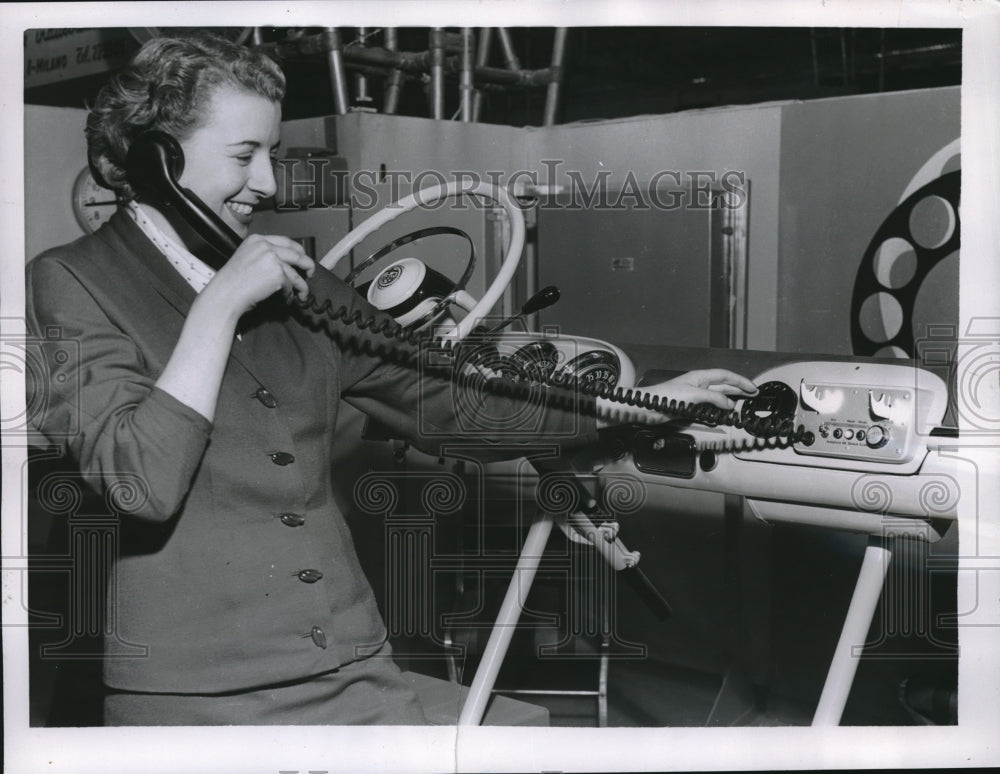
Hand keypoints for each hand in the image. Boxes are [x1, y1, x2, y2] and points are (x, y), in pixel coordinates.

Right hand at [200, 234, 315, 319]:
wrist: (225, 295)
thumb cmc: (233, 283)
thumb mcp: (247, 258)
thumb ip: (265, 255)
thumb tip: (288, 264)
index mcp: (257, 239)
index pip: (286, 241)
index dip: (298, 251)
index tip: (303, 259)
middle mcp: (265, 245)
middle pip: (297, 253)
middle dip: (307, 265)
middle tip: (310, 275)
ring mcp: (272, 258)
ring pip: (297, 272)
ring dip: (302, 286)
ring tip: (302, 296)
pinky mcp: (277, 274)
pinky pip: (291, 286)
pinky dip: (290, 295)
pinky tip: (286, 300)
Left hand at [655, 368, 758, 410]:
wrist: (649, 407)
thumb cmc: (665, 395)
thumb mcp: (694, 394)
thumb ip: (714, 398)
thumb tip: (729, 403)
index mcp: (700, 377)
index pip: (726, 376)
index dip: (740, 381)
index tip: (752, 387)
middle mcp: (699, 385)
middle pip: (724, 385)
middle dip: (739, 389)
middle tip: (753, 394)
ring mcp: (696, 396)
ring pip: (719, 397)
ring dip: (731, 400)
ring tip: (744, 402)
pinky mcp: (692, 407)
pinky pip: (711, 407)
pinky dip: (720, 410)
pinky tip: (725, 412)